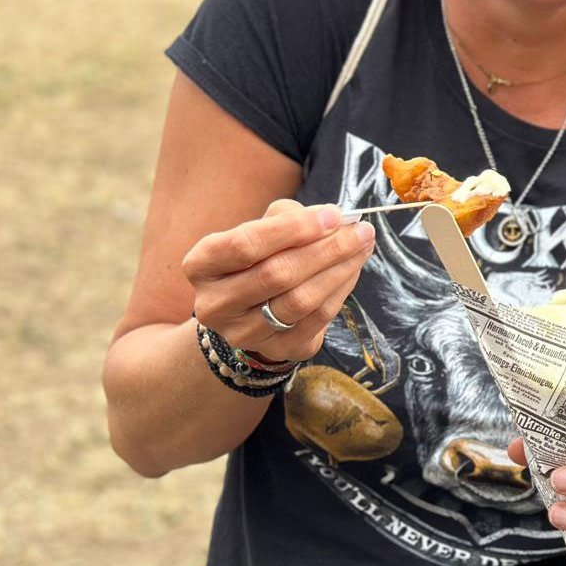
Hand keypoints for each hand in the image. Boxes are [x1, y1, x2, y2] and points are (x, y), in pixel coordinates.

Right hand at [183, 199, 373, 361]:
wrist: (252, 310)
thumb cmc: (259, 257)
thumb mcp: (262, 230)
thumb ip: (288, 217)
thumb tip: (330, 217)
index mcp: (202, 265)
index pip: (245, 245)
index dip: (292, 229)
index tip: (334, 215)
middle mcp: (215, 304)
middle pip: (276, 274)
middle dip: (327, 249)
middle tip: (361, 230)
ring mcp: (243, 333)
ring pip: (300, 300)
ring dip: (340, 269)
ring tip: (363, 245)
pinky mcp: (276, 350)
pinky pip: (317, 319)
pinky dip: (341, 289)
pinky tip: (353, 269)